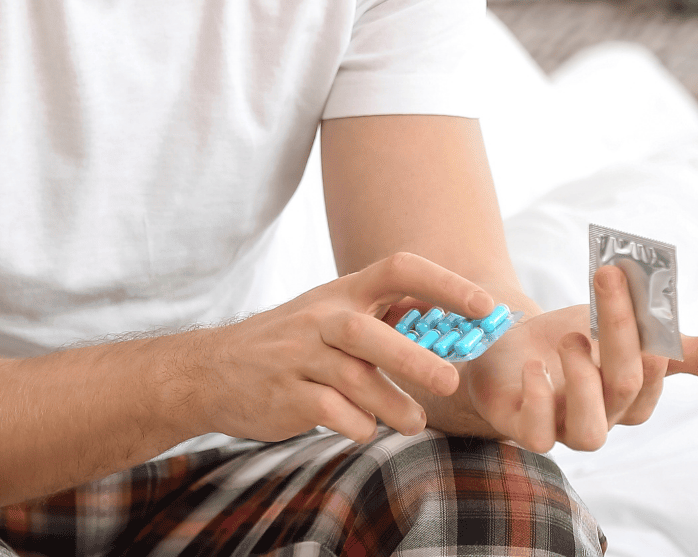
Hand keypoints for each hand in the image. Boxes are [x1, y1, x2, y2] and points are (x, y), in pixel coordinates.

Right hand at [179, 252, 495, 444]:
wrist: (212, 371)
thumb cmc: (292, 344)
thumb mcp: (332, 316)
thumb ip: (382, 317)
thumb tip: (450, 324)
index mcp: (342, 291)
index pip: (399, 270)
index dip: (445, 284)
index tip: (485, 306)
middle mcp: (321, 318)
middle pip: (372, 333)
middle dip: (415, 359)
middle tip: (450, 382)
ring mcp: (299, 357)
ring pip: (356, 381)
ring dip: (393, 406)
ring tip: (414, 422)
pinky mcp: (285, 396)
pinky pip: (332, 413)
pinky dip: (357, 425)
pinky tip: (364, 427)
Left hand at [449, 265, 697, 452]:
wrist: (504, 349)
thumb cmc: (574, 342)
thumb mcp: (629, 331)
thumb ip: (688, 347)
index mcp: (632, 395)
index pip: (654, 374)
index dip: (649, 334)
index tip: (635, 281)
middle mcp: (603, 417)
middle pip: (625, 389)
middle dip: (620, 333)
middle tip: (607, 280)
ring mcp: (563, 427)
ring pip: (591, 432)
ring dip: (584, 381)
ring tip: (571, 338)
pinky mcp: (523, 428)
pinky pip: (537, 437)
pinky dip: (538, 402)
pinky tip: (534, 367)